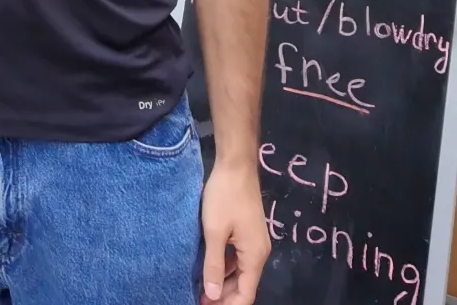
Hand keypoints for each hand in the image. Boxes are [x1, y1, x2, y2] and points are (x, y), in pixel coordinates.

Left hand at [199, 160, 270, 304]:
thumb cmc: (224, 197)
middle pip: (244, 284)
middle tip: (199, 299)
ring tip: (201, 288)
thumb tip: (213, 295)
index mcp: (254, 256)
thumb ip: (214, 264)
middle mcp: (258, 252)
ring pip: (239, 271)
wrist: (236, 164)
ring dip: (222, 281)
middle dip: (223, 295)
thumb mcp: (214, 231)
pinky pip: (236, 257)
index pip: (246, 294)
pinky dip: (224, 265)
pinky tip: (209, 266)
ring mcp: (253, 240)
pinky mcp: (246, 230)